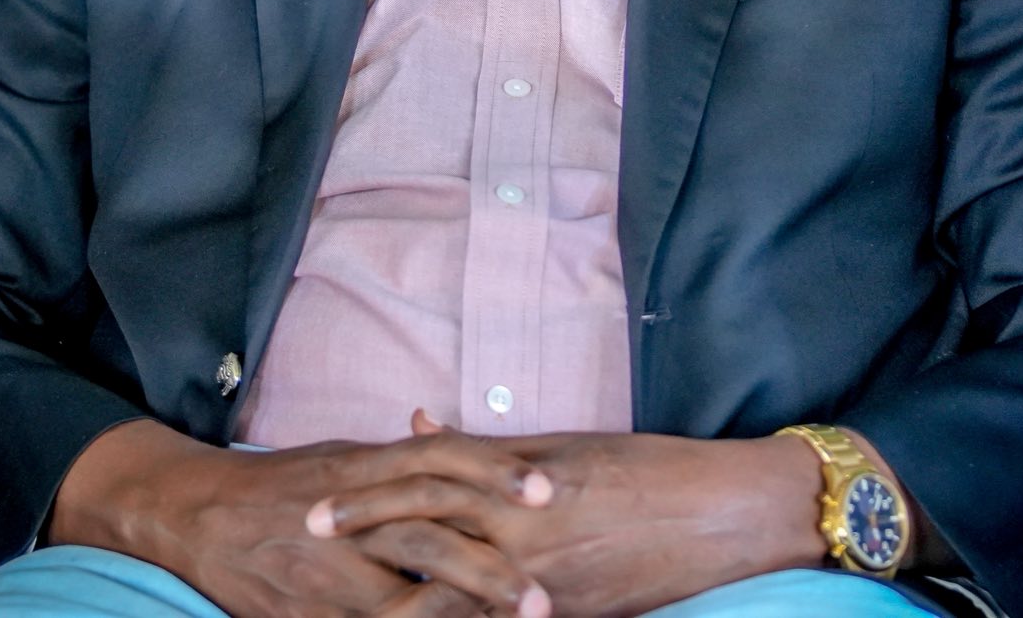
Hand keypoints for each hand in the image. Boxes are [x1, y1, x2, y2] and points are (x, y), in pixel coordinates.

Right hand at [48, 415, 557, 617]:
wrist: (196, 515)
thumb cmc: (279, 483)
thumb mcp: (339, 456)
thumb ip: (396, 459)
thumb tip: (453, 445)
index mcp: (359, 467)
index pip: (437, 463)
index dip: (492, 474)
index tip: (546, 489)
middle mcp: (347, 518)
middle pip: (428, 543)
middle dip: (488, 573)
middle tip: (543, 596)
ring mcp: (326, 574)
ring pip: (402, 603)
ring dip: (458, 617)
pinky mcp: (307, 616)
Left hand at [310, 418, 827, 617]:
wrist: (716, 512)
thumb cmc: (641, 468)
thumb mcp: (557, 445)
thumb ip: (483, 445)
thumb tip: (417, 423)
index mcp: (517, 477)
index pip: (425, 482)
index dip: (369, 492)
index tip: (319, 500)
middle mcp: (522, 525)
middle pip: (424, 531)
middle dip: (365, 536)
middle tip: (306, 537)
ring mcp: (542, 576)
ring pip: (451, 585)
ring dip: (398, 587)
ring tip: (345, 595)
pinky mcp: (566, 614)